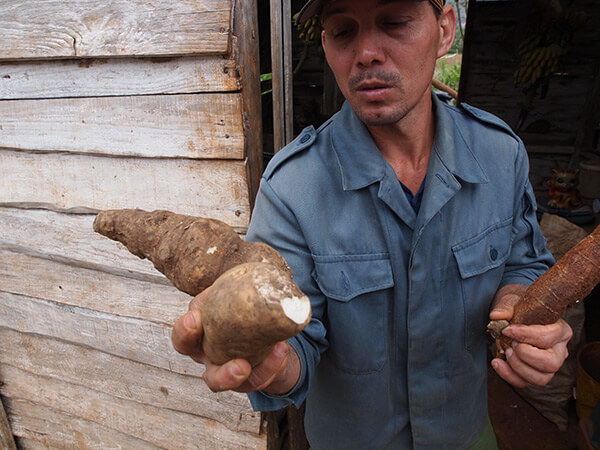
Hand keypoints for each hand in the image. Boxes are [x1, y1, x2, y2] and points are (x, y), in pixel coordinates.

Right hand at [171, 289, 300, 393]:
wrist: (275, 343)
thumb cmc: (252, 316)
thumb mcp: (244, 300)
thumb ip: (243, 288)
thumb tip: (258, 271)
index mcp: (202, 331)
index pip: (183, 332)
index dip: (185, 328)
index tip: (195, 316)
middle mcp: (207, 352)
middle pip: (191, 357)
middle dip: (197, 351)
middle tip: (205, 334)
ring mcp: (226, 369)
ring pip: (217, 380)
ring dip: (229, 375)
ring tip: (244, 366)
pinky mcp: (249, 380)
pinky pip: (258, 377)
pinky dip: (270, 364)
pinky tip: (280, 349)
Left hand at [489, 284, 572, 387]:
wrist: (513, 314)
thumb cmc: (518, 308)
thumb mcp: (512, 301)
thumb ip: (505, 307)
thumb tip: (496, 316)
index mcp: (560, 330)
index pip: (548, 337)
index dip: (526, 335)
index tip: (507, 329)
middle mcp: (559, 350)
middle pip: (551, 363)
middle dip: (526, 355)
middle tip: (511, 343)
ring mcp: (549, 365)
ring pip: (541, 378)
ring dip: (518, 367)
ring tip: (505, 352)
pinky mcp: (535, 374)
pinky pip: (524, 383)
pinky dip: (508, 376)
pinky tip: (496, 362)